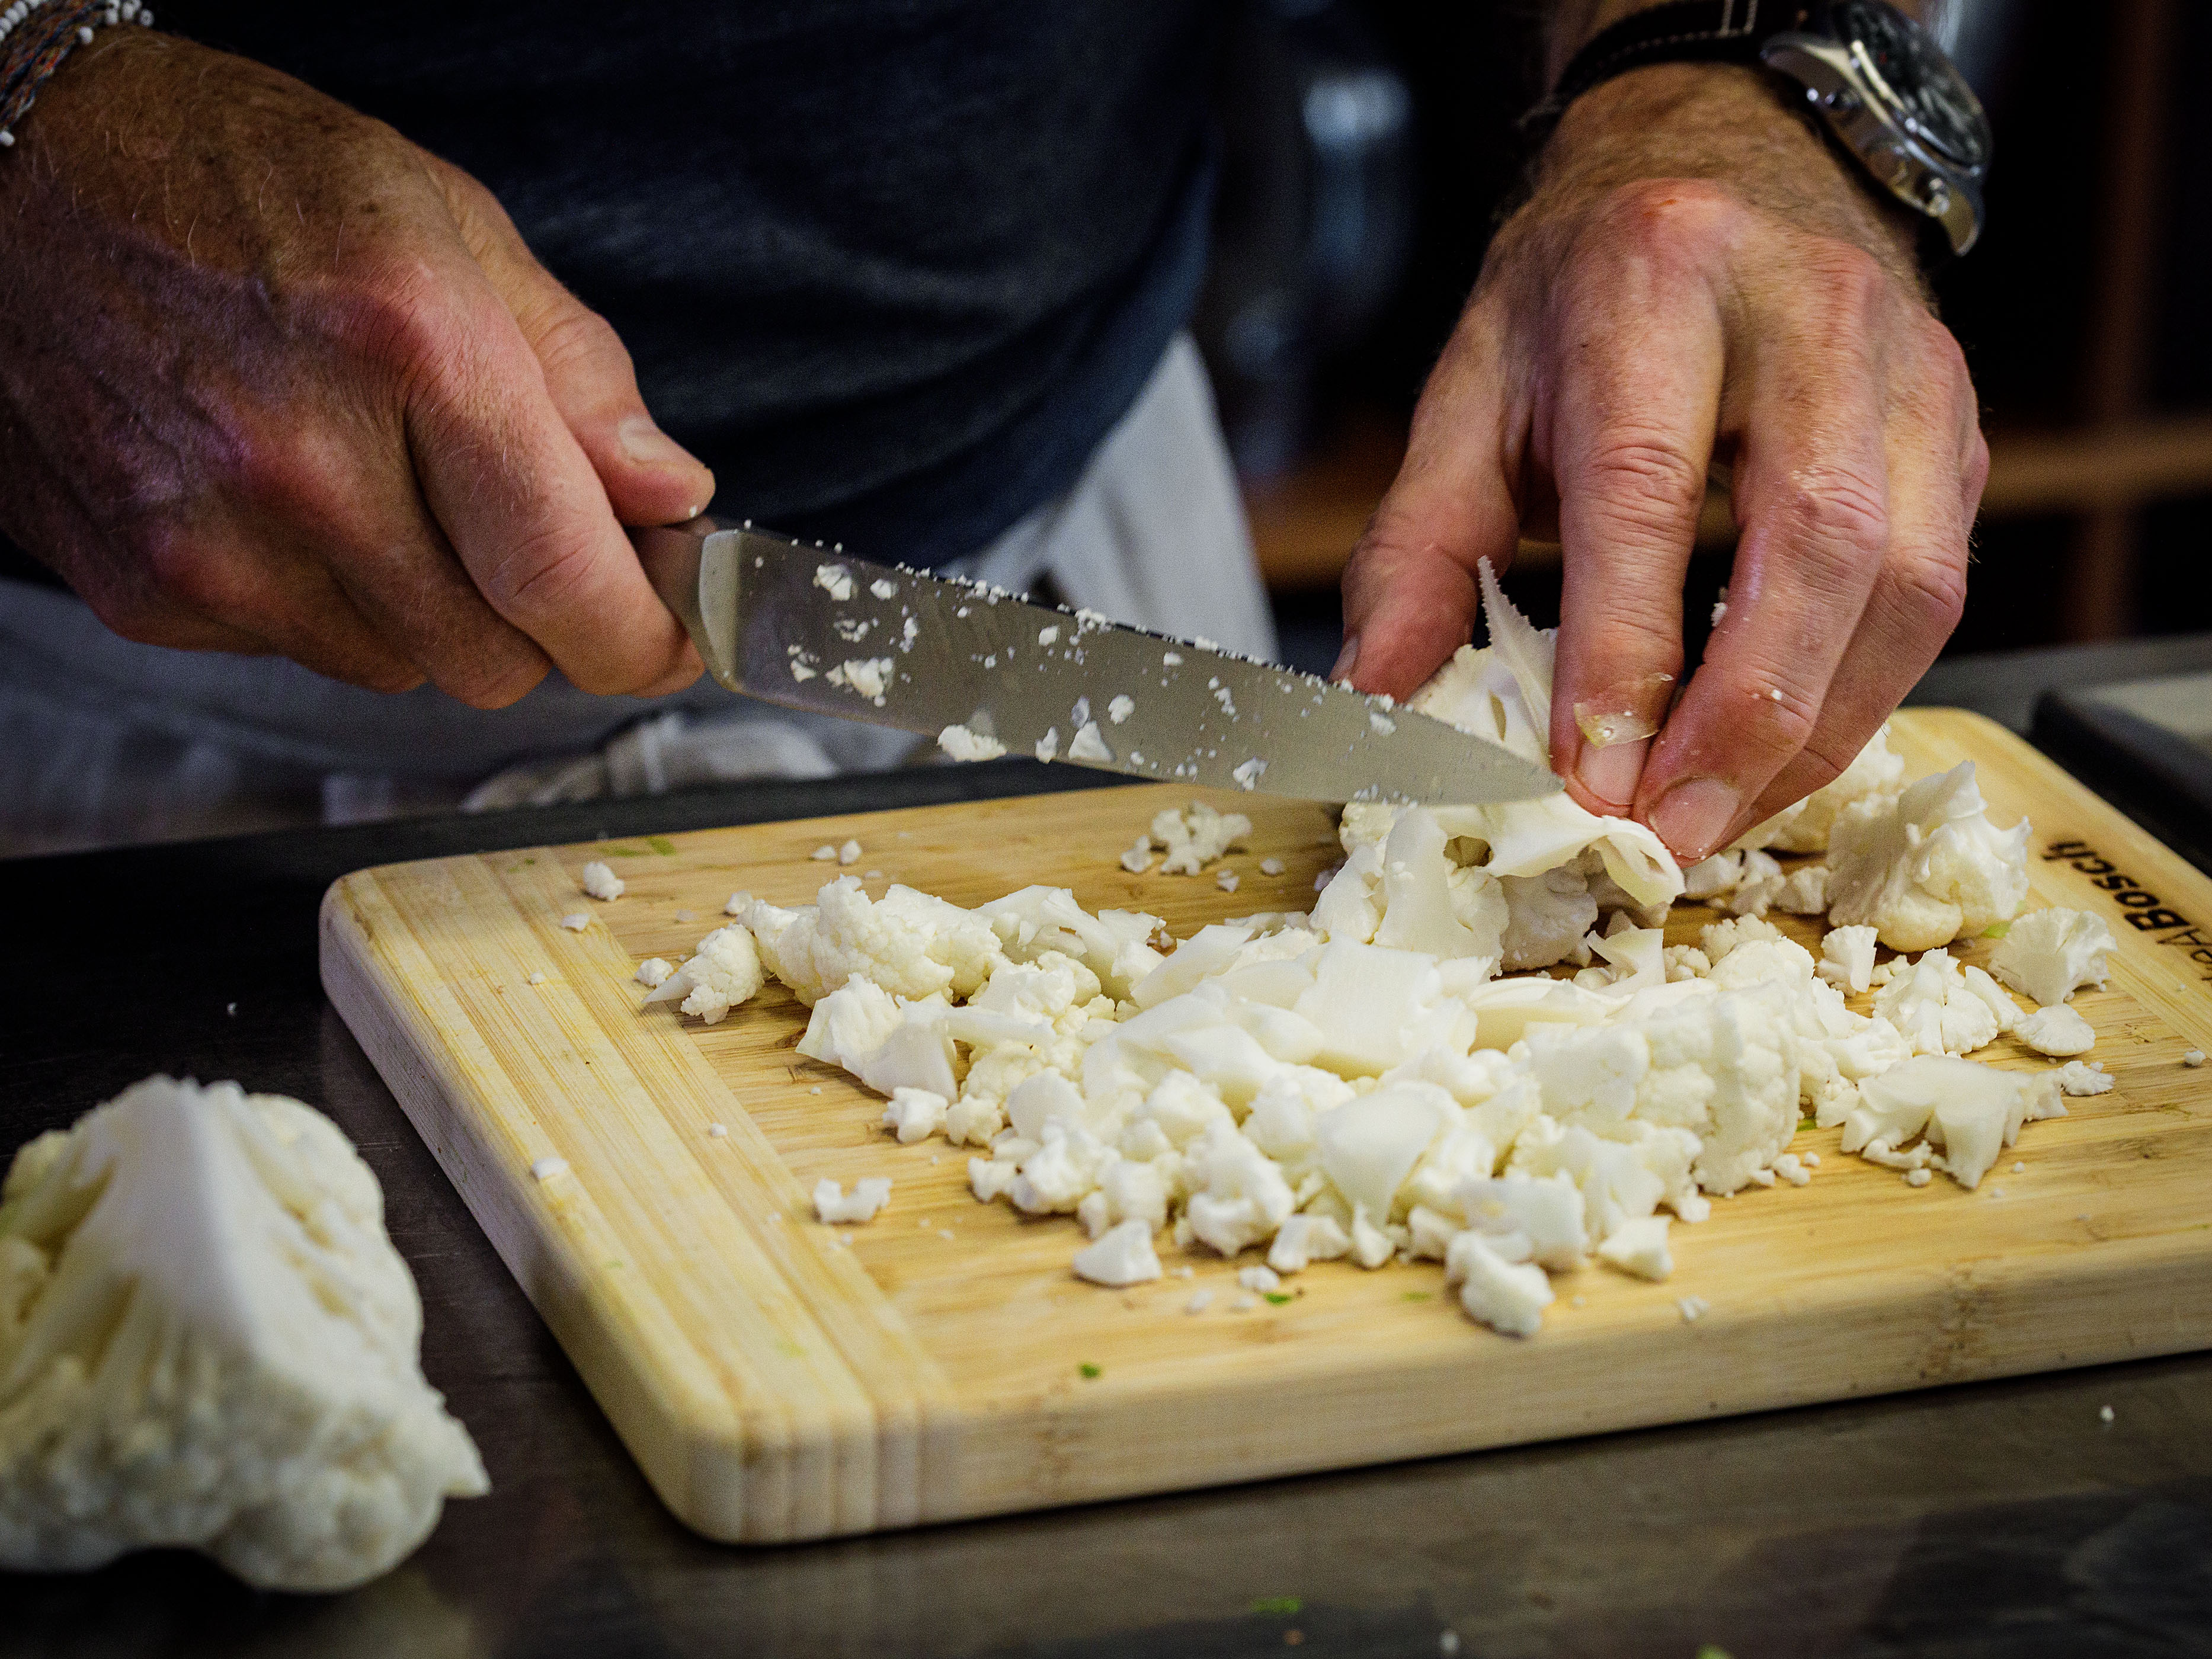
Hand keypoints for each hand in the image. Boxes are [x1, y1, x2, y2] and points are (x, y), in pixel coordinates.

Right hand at [0, 29, 712, 704]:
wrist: (18, 171)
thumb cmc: (238, 178)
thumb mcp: (452, 228)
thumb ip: (580, 379)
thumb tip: (670, 497)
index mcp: (410, 346)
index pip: (567, 575)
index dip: (642, 636)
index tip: (671, 638)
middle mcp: (303, 459)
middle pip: (496, 656)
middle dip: (539, 618)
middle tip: (528, 542)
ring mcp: (211, 537)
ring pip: (403, 668)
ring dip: (430, 610)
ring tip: (384, 485)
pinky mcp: (143, 587)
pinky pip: (299, 651)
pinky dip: (326, 601)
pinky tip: (290, 501)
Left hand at [1338, 63, 1986, 861]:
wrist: (1727, 167)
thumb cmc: (1586, 296)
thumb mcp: (1471, 393)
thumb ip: (1418, 549)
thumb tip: (1376, 696)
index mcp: (1656, 284)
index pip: (1647, 489)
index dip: (1626, 649)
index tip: (1591, 776)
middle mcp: (1807, 313)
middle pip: (1816, 540)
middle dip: (1744, 716)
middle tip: (1671, 832)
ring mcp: (1908, 369)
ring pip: (1907, 582)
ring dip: (1814, 730)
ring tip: (1719, 820)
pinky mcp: (1956, 429)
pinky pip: (1936, 590)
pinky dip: (1859, 697)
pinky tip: (1780, 757)